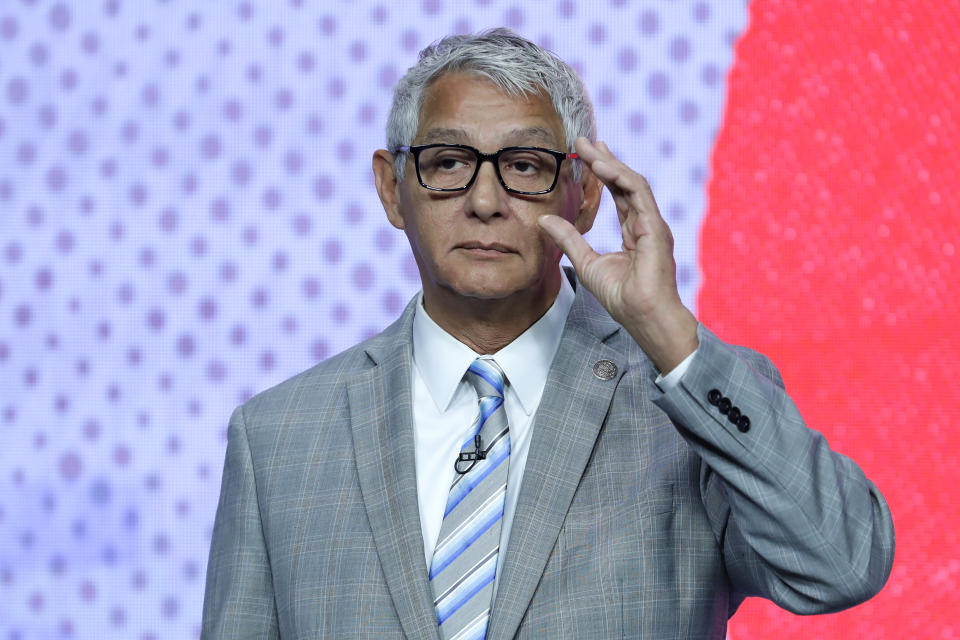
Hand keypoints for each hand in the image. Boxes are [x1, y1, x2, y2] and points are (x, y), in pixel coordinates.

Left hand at [539, 137, 698, 372]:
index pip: (618, 192)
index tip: (583, 154)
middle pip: (625, 181)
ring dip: (611, 162)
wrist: (643, 316)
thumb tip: (545, 220)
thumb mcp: (585, 262)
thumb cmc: (622, 297)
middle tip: (584, 140)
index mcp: (634, 230)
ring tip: (591, 146)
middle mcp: (646, 223)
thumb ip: (569, 239)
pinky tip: (604, 165)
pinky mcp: (655, 228)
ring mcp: (653, 224)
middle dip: (605, 159)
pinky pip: (638, 194)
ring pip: (632, 182)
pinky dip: (621, 177)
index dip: (602, 172)